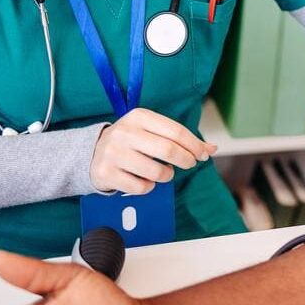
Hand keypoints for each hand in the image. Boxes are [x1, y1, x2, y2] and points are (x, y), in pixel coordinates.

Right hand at [90, 108, 217, 194]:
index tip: (203, 155)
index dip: (195, 145)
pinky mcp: (107, 173)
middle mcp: (125, 132)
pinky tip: (144, 180)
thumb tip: (212, 149)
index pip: (176, 131)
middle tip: (188, 164)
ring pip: (156, 172)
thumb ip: (182, 139)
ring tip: (162, 172)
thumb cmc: (132, 141)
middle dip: (185, 160)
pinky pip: (141, 187)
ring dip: (166, 175)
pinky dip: (148, 187)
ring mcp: (114, 153)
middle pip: (168, 151)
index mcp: (139, 116)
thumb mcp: (153, 132)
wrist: (92, 152)